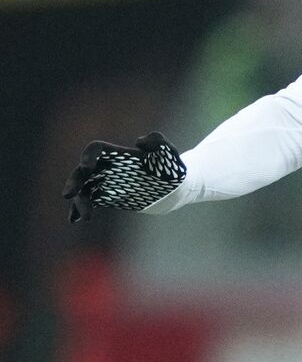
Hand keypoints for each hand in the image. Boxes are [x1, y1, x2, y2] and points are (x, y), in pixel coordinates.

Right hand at [62, 132, 186, 222]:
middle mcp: (108, 168)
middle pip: (82, 172)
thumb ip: (157, 141)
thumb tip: (138, 142)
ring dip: (79, 202)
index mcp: (118, 154)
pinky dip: (79, 210)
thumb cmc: (169, 167)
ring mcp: (106, 183)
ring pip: (84, 190)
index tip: (87, 166)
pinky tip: (75, 219)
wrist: (174, 188)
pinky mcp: (108, 198)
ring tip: (86, 216)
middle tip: (68, 194)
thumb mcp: (167, 152)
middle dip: (74, 181)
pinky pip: (89, 202)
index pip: (96, 150)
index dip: (88, 155)